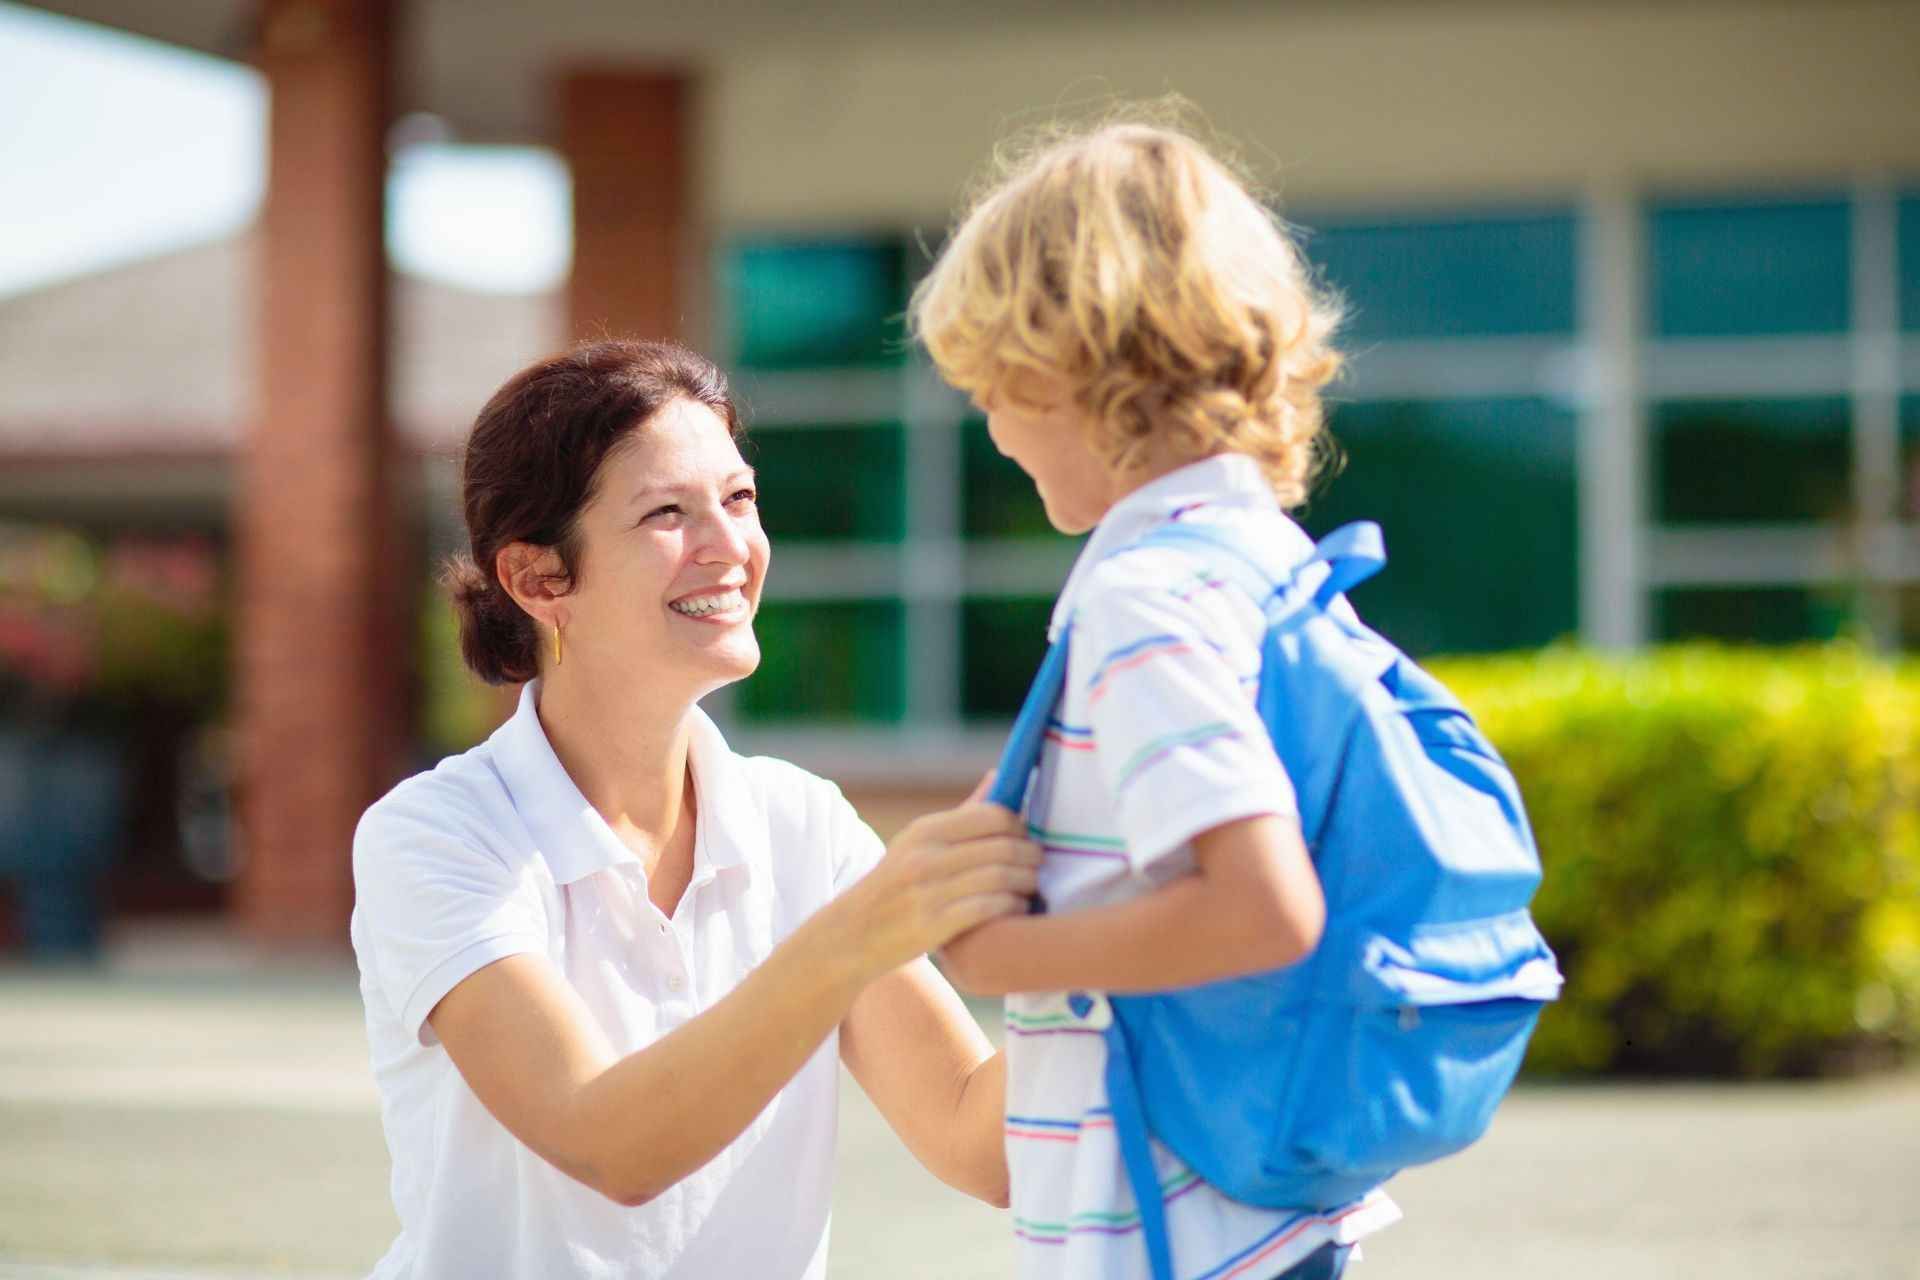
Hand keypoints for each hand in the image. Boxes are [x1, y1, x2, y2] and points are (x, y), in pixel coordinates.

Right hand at [836, 774, 1039, 980]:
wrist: (852, 934)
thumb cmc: (896, 885)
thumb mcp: (919, 843)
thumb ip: (964, 814)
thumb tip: (998, 775)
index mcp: (926, 830)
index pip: (993, 815)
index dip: (1021, 826)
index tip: (1027, 839)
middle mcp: (926, 856)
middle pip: (1004, 847)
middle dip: (1031, 857)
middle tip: (1038, 866)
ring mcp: (928, 891)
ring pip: (1002, 877)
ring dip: (1027, 884)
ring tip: (1030, 889)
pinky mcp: (933, 925)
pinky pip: (990, 908)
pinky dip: (1012, 907)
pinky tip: (1016, 910)